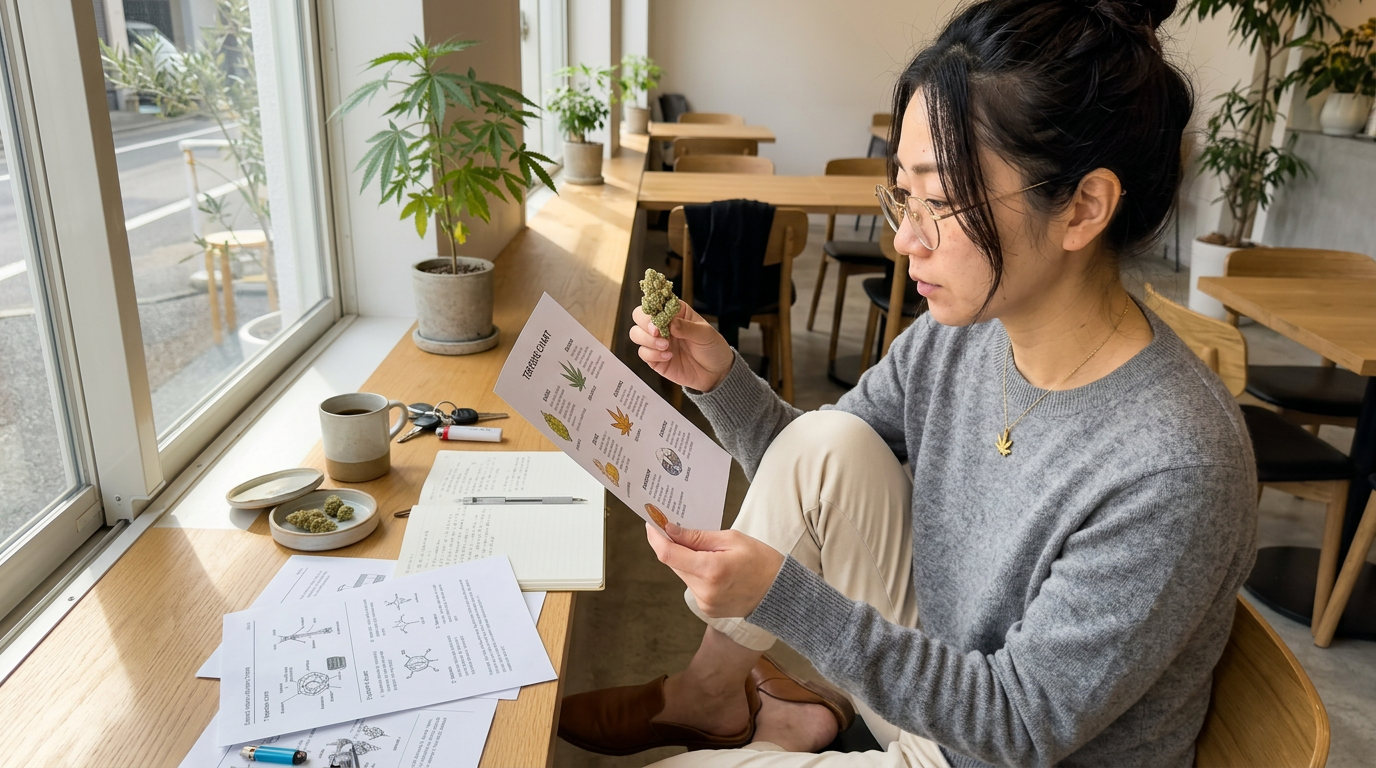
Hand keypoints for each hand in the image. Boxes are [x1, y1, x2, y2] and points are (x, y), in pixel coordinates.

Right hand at [630, 302, 734, 392]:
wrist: (716, 373)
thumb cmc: (712, 348)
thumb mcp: (705, 334)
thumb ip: (686, 327)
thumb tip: (669, 323)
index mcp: (675, 312)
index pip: (656, 301)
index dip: (652, 305)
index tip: (657, 314)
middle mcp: (663, 325)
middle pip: (639, 316)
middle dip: (645, 323)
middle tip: (657, 332)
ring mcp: (657, 341)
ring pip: (636, 334)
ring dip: (647, 339)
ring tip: (665, 346)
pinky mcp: (654, 358)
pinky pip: (643, 353)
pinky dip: (652, 354)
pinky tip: (669, 357)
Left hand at [646, 523, 784, 617]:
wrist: (780, 592)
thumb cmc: (761, 560)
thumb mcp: (731, 539)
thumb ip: (698, 537)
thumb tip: (671, 531)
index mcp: (712, 570)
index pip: (669, 554)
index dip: (655, 538)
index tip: (651, 524)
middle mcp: (704, 590)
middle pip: (673, 563)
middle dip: (671, 545)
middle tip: (675, 529)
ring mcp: (705, 603)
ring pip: (682, 574)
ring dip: (685, 559)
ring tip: (706, 549)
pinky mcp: (707, 609)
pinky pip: (692, 585)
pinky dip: (695, 572)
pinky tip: (712, 566)